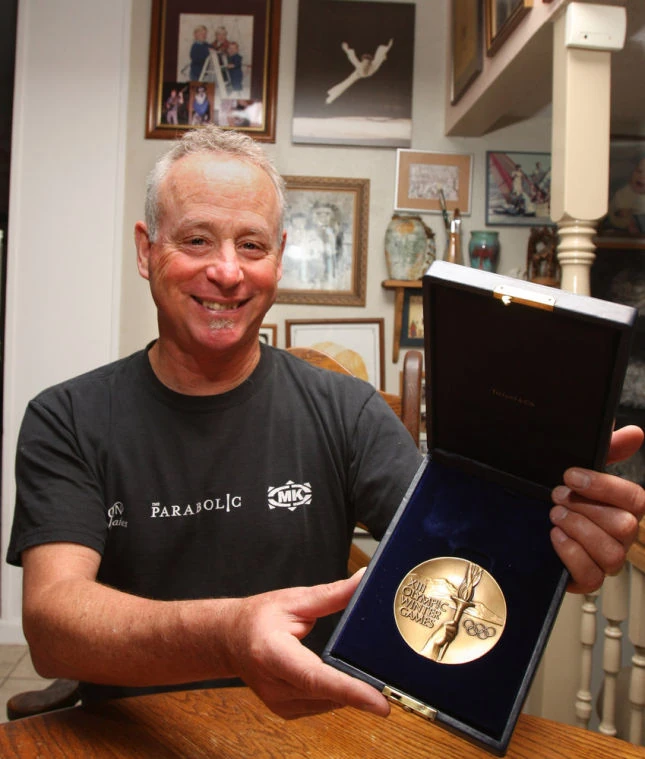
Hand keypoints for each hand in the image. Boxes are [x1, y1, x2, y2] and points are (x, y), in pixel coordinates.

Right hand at [225, 571, 389, 718]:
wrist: (229, 639)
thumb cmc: (256, 618)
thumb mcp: (293, 599)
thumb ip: (331, 594)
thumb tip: (362, 581)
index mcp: (273, 652)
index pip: (315, 677)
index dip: (348, 690)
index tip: (378, 701)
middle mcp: (274, 684)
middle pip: (326, 694)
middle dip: (359, 690)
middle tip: (388, 687)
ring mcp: (278, 703)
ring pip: (327, 704)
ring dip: (347, 692)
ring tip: (363, 678)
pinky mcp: (286, 711)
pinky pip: (320, 706)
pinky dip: (334, 694)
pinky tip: (340, 680)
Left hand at [550, 425, 644, 592]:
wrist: (529, 525)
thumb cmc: (565, 495)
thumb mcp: (582, 469)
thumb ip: (609, 450)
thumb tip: (635, 433)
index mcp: (625, 508)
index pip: (637, 499)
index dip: (604, 486)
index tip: (570, 475)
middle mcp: (622, 536)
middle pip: (624, 526)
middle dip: (585, 507)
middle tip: (556, 496)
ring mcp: (606, 560)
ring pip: (611, 553)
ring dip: (579, 529)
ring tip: (554, 515)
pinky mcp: (586, 579)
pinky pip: (592, 577)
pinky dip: (571, 554)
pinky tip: (555, 536)